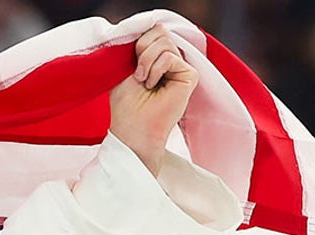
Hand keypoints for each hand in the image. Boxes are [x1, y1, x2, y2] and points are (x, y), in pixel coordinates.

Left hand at [108, 23, 197, 175]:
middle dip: (142, 50)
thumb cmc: (126, 103)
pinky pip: (170, 57)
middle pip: (159, 32)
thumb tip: (149, 26)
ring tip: (144, 81)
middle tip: (137, 74)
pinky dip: (156, 69)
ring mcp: (181, 67)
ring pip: (164, 42)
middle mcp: (170, 60)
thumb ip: (137, 46)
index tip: (130, 63)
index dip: (139, 41)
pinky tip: (153, 85)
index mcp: (155, 57)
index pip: (152, 31)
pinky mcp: (190, 75)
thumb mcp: (124, 67)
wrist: (133, 128)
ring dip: (147, 62)